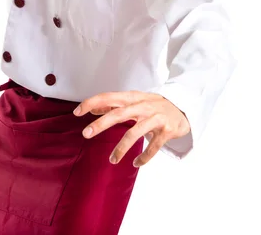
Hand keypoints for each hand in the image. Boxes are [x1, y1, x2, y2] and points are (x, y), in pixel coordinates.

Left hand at [73, 91, 190, 166]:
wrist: (183, 107)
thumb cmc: (153, 105)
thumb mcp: (134, 101)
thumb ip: (114, 105)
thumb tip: (92, 108)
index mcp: (132, 97)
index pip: (108, 97)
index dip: (92, 103)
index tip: (77, 112)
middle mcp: (143, 105)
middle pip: (119, 114)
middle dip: (101, 124)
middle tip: (86, 134)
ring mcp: (155, 117)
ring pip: (135, 132)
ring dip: (122, 147)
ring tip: (112, 160)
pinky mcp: (167, 130)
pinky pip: (153, 146)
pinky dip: (144, 157)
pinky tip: (135, 163)